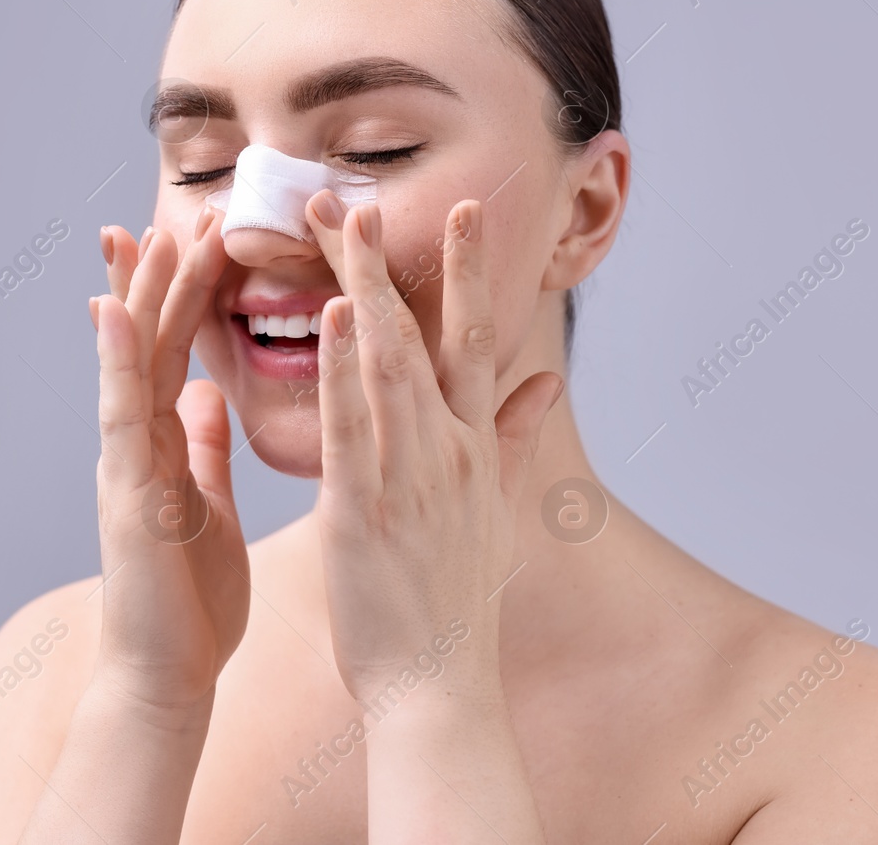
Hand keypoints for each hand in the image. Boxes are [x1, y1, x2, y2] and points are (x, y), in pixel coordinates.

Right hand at [87, 209, 249, 714]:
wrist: (164, 678)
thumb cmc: (191, 603)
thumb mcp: (207, 506)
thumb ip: (202, 448)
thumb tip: (206, 397)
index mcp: (166, 445)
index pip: (178, 352)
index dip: (186, 294)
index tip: (198, 236)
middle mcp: (138, 443)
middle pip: (152, 342)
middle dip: (160, 276)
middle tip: (177, 209)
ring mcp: (125, 463)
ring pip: (130, 363)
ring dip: (139, 297)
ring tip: (149, 232)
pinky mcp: (125, 492)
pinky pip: (121, 415)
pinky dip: (118, 361)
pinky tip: (117, 311)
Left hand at [303, 192, 563, 703]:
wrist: (441, 685)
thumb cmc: (457, 601)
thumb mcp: (496, 512)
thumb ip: (514, 439)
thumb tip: (547, 382)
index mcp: (471, 448)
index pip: (472, 342)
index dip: (468, 274)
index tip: (463, 212)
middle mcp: (446, 450)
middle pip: (422, 336)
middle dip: (396, 262)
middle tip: (371, 193)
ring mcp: (408, 476)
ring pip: (386, 364)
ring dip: (363, 289)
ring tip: (343, 223)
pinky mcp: (363, 509)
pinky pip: (353, 426)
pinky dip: (343, 368)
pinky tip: (330, 316)